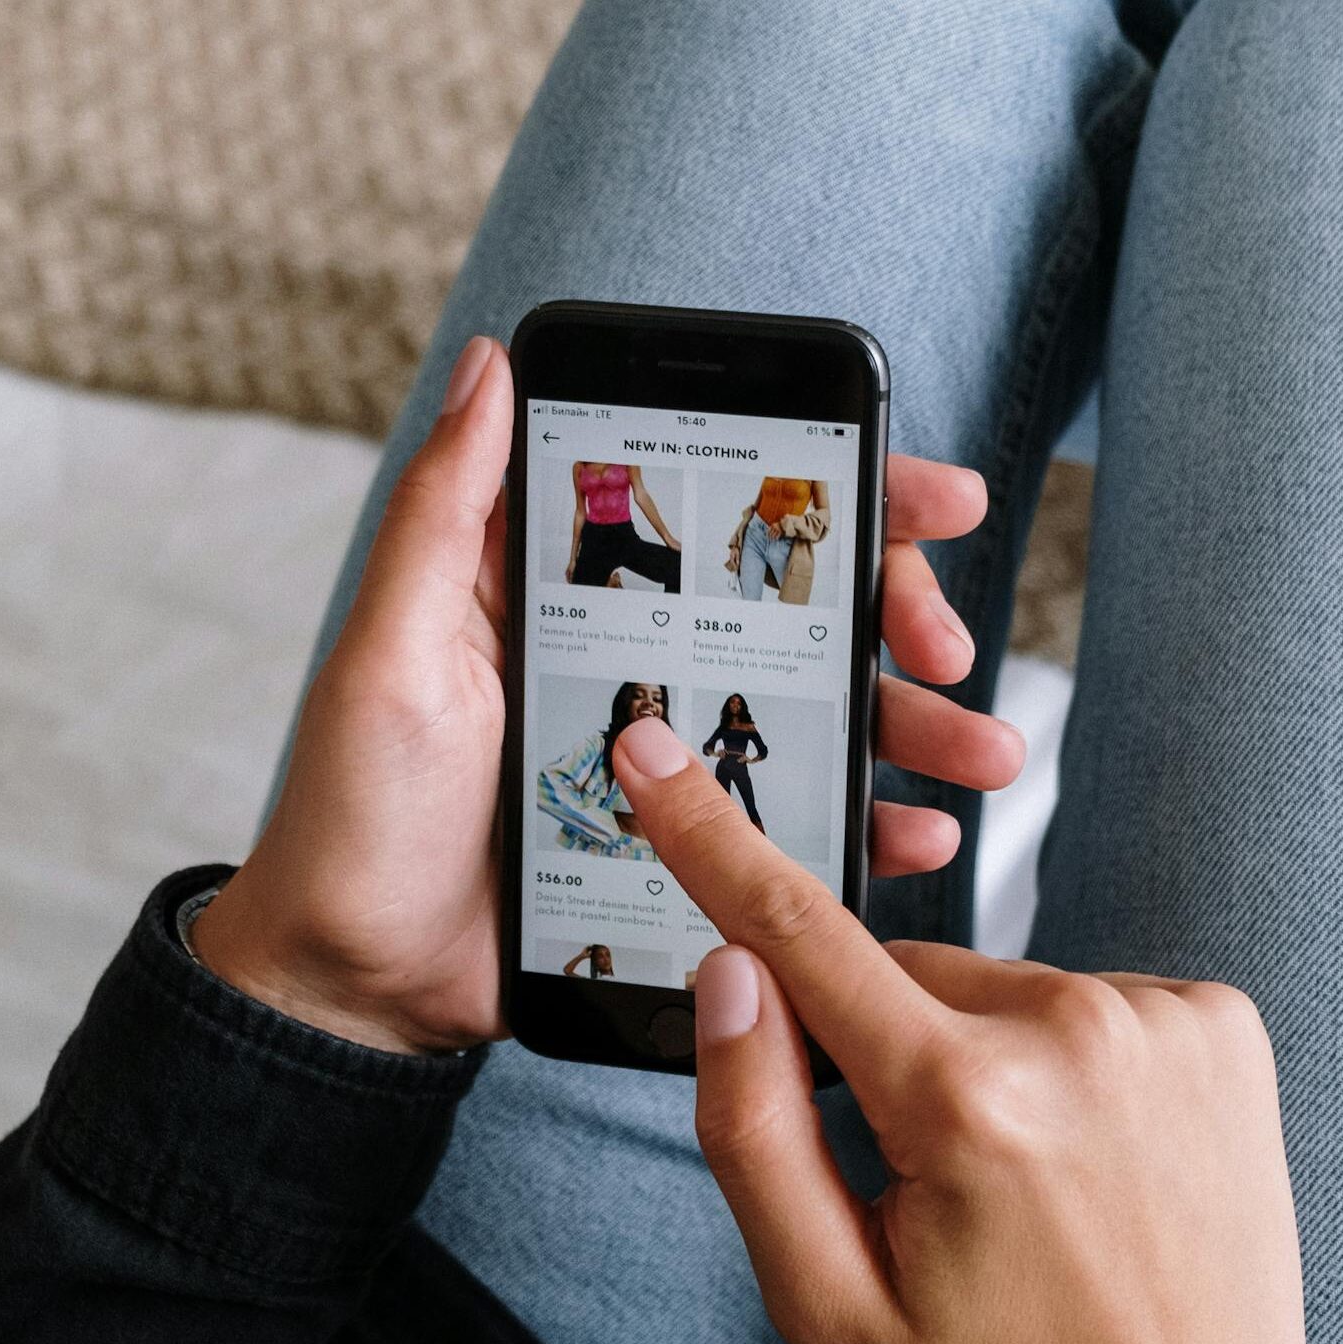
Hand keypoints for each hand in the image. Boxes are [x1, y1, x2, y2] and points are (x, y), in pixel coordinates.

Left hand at [195, 334, 1019, 1053]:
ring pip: (816, 722)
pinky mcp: (687, 852)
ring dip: (913, 729)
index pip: (719, 520)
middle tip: (949, 649)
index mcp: (576, 603)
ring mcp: (672, 765)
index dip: (832, 496)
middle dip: (898, 617)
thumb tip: (490, 364)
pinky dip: (864, 830)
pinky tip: (914, 836)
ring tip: (984, 752)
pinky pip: (793, 828)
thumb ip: (445, 517)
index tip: (926, 494)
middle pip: (796, 616)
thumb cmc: (358, 810)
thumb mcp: (393, 652)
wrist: (358, 978)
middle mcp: (639, 669)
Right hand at [612, 721, 1342, 1343]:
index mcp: (962, 1102)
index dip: (711, 838)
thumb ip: (748, 1125)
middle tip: (924, 1173)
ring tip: (1025, 1180)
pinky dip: (1062, 1055)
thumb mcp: (822, 1296)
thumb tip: (731, 972)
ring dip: (977, 1052)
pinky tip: (1091, 1153)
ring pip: (995, 985)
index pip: (800, 935)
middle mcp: (1075, 1030)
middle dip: (881, 1044)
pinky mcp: (1222, 1023)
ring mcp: (1165, 1019)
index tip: (655, 751)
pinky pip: (1086, 999)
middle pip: (902, 973)